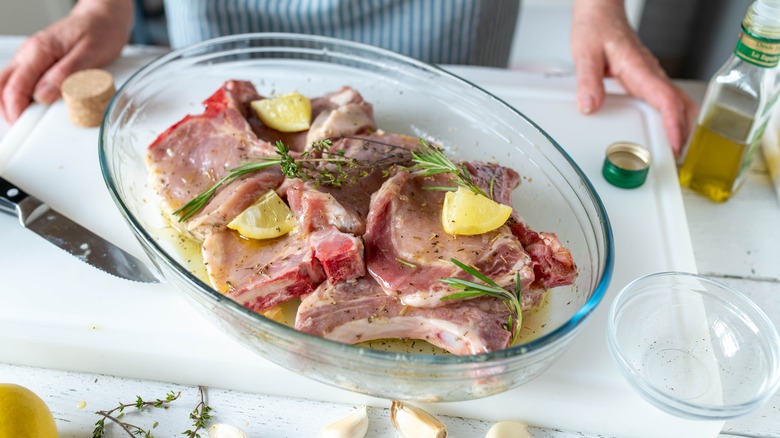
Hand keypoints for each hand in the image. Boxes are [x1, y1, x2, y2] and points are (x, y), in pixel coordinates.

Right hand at [0, 0, 132, 123]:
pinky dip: (23, 95)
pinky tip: (34, 106)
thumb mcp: (89, 55)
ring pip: (9, 83)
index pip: (15, 85)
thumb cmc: (99, 31)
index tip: (23, 125)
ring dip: (13, 103)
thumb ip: (65, 75)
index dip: (16, 109)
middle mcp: (30, 53)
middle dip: (8, 108)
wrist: (103, 17)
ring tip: (28, 120)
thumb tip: (43, 95)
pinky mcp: (39, 62)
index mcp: (39, 51)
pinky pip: (22, 80)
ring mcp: (32, 57)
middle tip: (22, 127)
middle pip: (3, 85)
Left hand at [570, 0, 697, 154]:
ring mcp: (650, 76)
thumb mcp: (585, 53)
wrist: (600, 12)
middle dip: (682, 132)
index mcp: (640, 68)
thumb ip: (588, 81)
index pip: (665, 99)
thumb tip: (589, 106)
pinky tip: (661, 129)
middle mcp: (650, 73)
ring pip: (677, 102)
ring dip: (680, 125)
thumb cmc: (596, 28)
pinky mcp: (645, 78)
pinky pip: (665, 99)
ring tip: (671, 149)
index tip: (674, 144)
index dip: (673, 124)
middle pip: (681, 104)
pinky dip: (670, 117)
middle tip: (675, 158)